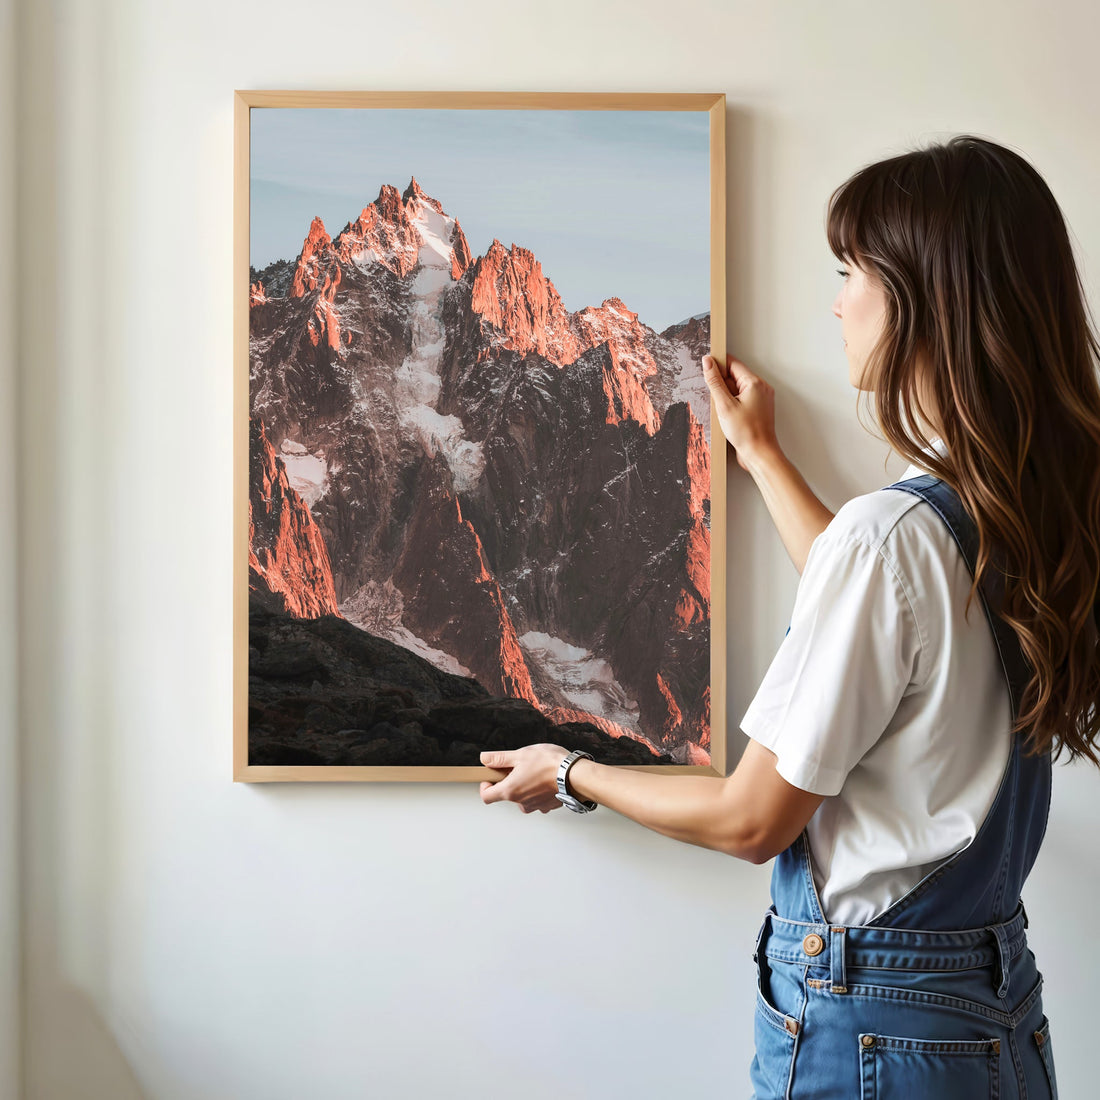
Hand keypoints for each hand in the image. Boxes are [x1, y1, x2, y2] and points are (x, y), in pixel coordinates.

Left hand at [479, 744, 569, 812]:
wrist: (575, 775)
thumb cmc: (550, 764)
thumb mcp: (520, 754)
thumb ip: (499, 758)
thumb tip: (484, 759)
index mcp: (510, 790)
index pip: (487, 796)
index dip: (485, 786)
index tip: (491, 776)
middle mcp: (521, 802)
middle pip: (506, 795)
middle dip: (509, 781)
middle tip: (518, 767)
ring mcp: (535, 806)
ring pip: (523, 797)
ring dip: (524, 786)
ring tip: (535, 771)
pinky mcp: (548, 805)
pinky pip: (537, 799)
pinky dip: (538, 790)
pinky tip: (545, 778)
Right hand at [701, 353, 780, 471]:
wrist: (759, 454)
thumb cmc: (746, 432)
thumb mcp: (724, 405)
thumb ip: (715, 381)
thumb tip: (708, 362)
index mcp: (754, 383)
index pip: (733, 363)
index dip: (718, 365)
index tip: (705, 368)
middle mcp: (761, 388)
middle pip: (735, 376)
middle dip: (721, 385)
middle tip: (716, 400)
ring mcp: (761, 398)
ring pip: (737, 388)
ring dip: (726, 396)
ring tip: (724, 412)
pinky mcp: (758, 408)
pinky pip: (741, 399)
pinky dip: (732, 404)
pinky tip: (728, 416)